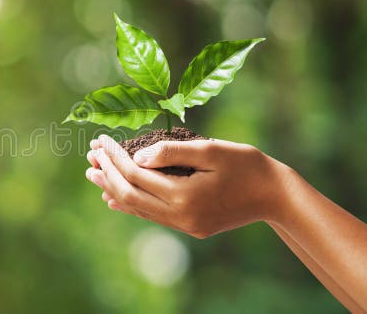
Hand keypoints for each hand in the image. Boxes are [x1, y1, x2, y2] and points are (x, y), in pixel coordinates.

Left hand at [85, 135, 294, 237]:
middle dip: (107, 173)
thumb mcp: (211, 150)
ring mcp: (184, 225)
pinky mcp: (190, 227)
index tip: (100, 140)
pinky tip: (114, 198)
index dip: (114, 157)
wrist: (276, 196)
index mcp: (184, 196)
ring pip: (138, 208)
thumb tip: (136, 156)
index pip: (135, 174)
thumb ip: (172, 152)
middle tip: (90, 155)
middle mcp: (180, 216)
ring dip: (113, 189)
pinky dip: (131, 204)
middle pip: (130, 194)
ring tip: (94, 174)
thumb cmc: (247, 165)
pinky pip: (152, 216)